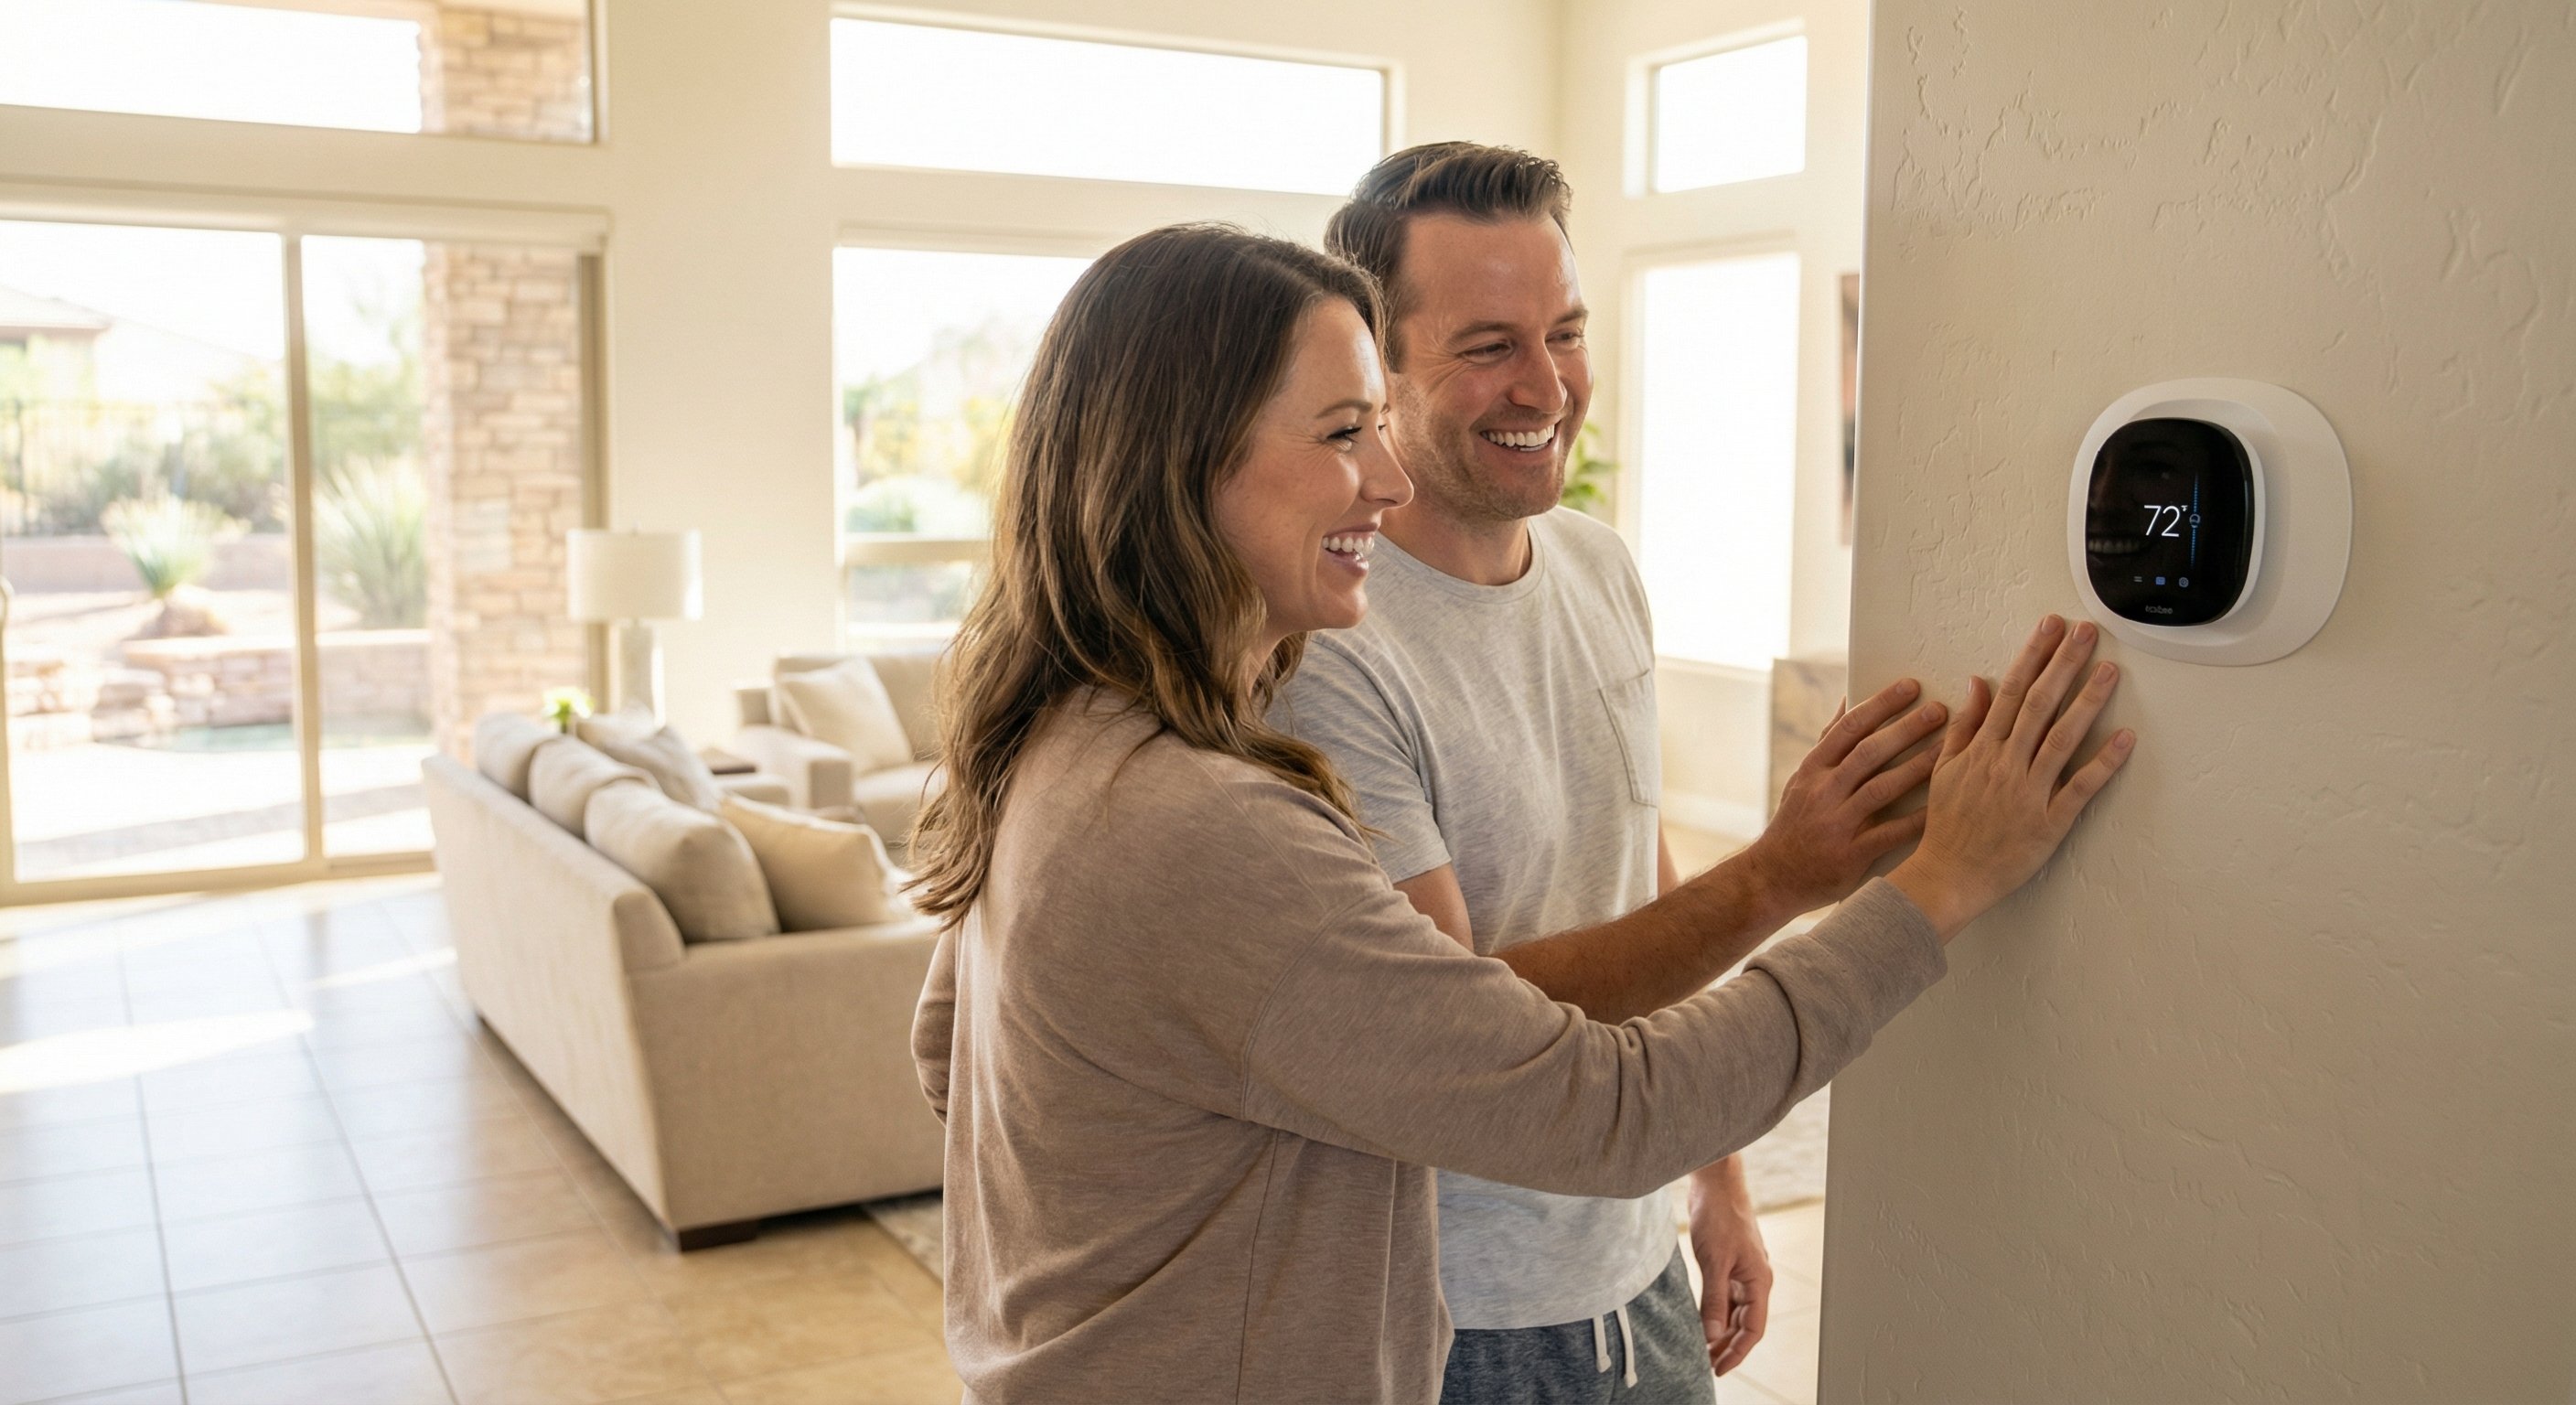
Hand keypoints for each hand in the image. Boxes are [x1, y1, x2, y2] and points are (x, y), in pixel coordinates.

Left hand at [1686, 1164, 1771, 1375]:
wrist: (1715, 1182)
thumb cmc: (1720, 1215)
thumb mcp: (1714, 1262)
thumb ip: (1714, 1300)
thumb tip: (1712, 1336)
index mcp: (1759, 1281)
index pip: (1753, 1329)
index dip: (1737, 1352)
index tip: (1718, 1369)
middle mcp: (1755, 1279)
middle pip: (1745, 1324)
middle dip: (1728, 1346)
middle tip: (1706, 1365)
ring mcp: (1742, 1271)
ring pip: (1735, 1311)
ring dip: (1720, 1331)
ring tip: (1702, 1349)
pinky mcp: (1728, 1262)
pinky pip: (1725, 1296)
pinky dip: (1715, 1312)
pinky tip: (1701, 1321)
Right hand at [1743, 678, 1948, 914]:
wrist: (1773, 877)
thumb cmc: (1796, 822)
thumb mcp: (1803, 778)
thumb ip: (1829, 741)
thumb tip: (1849, 699)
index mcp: (1813, 769)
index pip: (1849, 728)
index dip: (1881, 704)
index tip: (1911, 685)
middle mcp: (1823, 792)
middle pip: (1869, 753)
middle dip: (1906, 729)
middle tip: (1940, 710)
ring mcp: (1836, 824)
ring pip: (1881, 788)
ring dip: (1918, 767)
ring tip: (1949, 749)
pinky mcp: (1850, 855)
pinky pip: (1890, 834)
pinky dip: (1916, 820)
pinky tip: (1942, 806)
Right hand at [1890, 615, 2134, 939]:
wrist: (1948, 876)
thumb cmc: (1947, 826)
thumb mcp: (1944, 769)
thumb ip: (1964, 726)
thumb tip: (1978, 684)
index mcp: (1982, 749)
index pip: (2012, 691)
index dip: (2034, 656)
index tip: (2051, 628)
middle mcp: (2006, 764)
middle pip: (2040, 704)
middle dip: (2064, 664)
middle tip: (2087, 632)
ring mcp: (2029, 791)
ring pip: (2062, 737)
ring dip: (2088, 701)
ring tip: (2110, 670)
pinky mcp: (2049, 821)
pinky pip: (2080, 788)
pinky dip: (2103, 763)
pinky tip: (2125, 738)